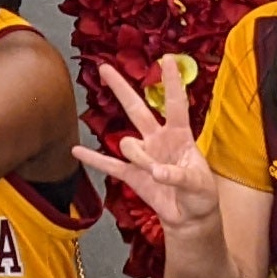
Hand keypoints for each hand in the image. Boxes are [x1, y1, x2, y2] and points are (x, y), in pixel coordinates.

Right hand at [72, 57, 217, 241]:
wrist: (189, 217)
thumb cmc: (200, 195)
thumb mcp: (199, 184)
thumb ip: (178, 176)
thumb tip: (156, 171)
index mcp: (180, 136)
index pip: (175, 104)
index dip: (172, 82)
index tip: (168, 59)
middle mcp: (158, 140)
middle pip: (137, 108)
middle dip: (121, 89)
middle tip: (105, 68)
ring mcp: (143, 156)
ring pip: (128, 144)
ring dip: (139, 158)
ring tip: (155, 175)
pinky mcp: (131, 174)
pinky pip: (109, 165)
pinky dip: (93, 159)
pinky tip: (76, 152)